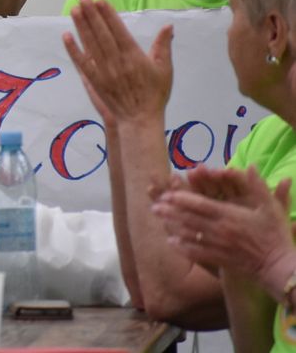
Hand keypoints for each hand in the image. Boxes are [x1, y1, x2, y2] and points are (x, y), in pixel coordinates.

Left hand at [62, 0, 173, 125]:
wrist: (139, 120)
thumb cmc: (154, 94)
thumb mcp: (164, 70)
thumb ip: (163, 46)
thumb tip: (168, 26)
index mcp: (134, 56)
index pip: (118, 30)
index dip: (108, 15)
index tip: (100, 1)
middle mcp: (116, 61)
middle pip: (101, 34)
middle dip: (91, 14)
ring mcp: (103, 71)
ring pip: (90, 44)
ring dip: (81, 26)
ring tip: (74, 10)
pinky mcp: (94, 81)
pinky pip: (82, 62)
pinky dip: (73, 49)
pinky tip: (66, 36)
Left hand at [152, 167, 294, 288]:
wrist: (281, 267)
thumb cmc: (276, 235)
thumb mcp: (271, 208)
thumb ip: (258, 187)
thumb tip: (251, 166)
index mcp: (230, 216)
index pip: (201, 205)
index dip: (182, 199)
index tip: (167, 194)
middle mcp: (220, 230)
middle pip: (190, 219)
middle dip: (171, 212)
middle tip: (154, 206)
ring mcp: (219, 246)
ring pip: (191, 235)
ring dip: (173, 227)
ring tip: (159, 220)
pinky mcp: (220, 260)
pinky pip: (198, 253)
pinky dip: (183, 247)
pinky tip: (172, 242)